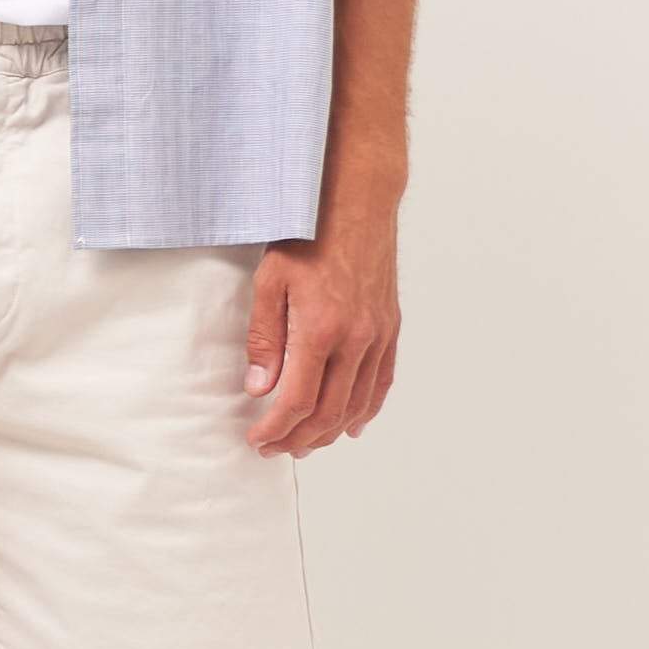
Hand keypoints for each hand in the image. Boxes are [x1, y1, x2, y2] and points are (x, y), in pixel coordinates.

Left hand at [243, 210, 399, 457]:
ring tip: (306, 444)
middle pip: (329, 412)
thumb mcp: (269, 281)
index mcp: (321, 329)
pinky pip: (382, 381)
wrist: (357, 199)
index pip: (297, 401)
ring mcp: (378, 335)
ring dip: (330, 432)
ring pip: (357, 404)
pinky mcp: (390, 327)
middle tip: (275, 449)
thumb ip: (265, 339)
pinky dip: (367, 409)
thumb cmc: (310, 233)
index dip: (276, 429)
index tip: (257, 439)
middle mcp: (356, 339)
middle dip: (299, 438)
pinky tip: (352, 424)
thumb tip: (261, 387)